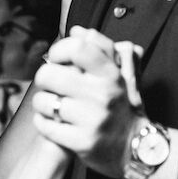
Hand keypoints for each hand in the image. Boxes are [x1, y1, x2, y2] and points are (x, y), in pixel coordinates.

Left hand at [30, 27, 138, 176]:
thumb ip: (101, 49)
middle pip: (49, 74)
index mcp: (111, 74)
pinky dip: (43, 123)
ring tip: (53, 106)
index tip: (57, 59)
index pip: (77, 47)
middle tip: (51, 85)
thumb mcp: (120, 74)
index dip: (59, 49)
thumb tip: (77, 31)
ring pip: (44, 101)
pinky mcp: (81, 142)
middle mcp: (102, 94)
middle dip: (44, 79)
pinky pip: (45, 125)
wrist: (134, 148)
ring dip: (43, 103)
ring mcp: (92, 119)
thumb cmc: (122, 107)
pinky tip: (54, 122)